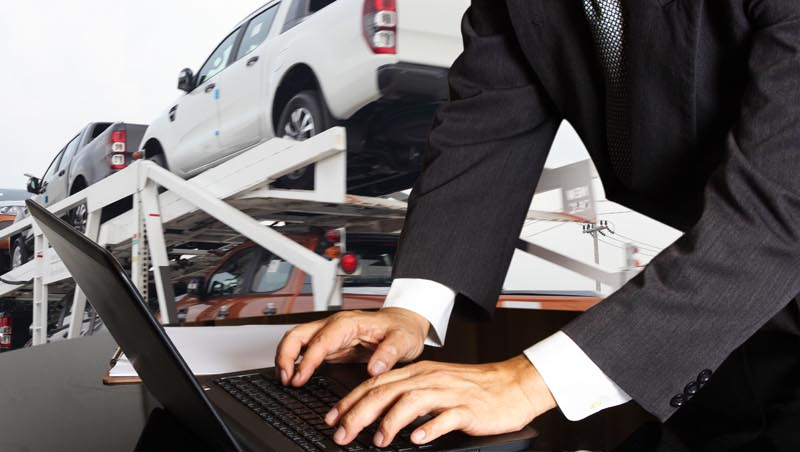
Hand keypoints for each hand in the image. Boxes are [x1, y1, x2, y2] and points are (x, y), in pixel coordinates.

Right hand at [275, 308, 429, 386]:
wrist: (405, 323)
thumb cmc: (403, 329)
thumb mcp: (403, 341)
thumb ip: (390, 353)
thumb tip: (375, 367)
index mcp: (348, 323)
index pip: (320, 341)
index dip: (306, 360)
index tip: (299, 378)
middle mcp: (335, 326)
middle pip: (298, 334)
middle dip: (285, 355)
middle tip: (285, 379)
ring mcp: (331, 334)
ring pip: (297, 340)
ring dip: (286, 358)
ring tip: (286, 379)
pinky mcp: (332, 344)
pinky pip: (306, 350)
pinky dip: (295, 361)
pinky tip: (295, 375)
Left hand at [324, 355, 556, 447]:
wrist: (513, 384)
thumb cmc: (474, 388)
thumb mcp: (436, 385)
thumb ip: (409, 395)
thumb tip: (378, 413)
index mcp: (419, 373)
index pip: (376, 383)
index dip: (350, 400)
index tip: (332, 418)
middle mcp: (430, 379)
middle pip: (386, 392)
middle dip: (358, 413)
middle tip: (342, 433)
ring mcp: (449, 392)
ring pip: (411, 401)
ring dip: (390, 421)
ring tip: (377, 440)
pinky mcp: (468, 408)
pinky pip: (445, 417)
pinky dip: (429, 427)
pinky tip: (417, 439)